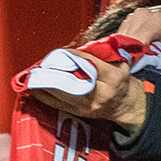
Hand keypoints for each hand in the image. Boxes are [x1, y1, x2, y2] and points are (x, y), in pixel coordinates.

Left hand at [32, 52, 148, 129]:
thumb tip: (77, 48)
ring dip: (46, 84)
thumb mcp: (120, 64)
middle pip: (73, 81)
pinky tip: (35, 89)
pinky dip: (45, 97)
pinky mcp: (79, 112)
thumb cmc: (121, 80)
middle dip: (54, 72)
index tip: (61, 51)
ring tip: (34, 75)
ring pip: (62, 94)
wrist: (126, 105)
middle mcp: (101, 93)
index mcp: (113, 77)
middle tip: (41, 65)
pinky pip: (58, 105)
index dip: (73, 56)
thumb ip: (102, 55)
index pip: (90, 64)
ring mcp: (88, 105)